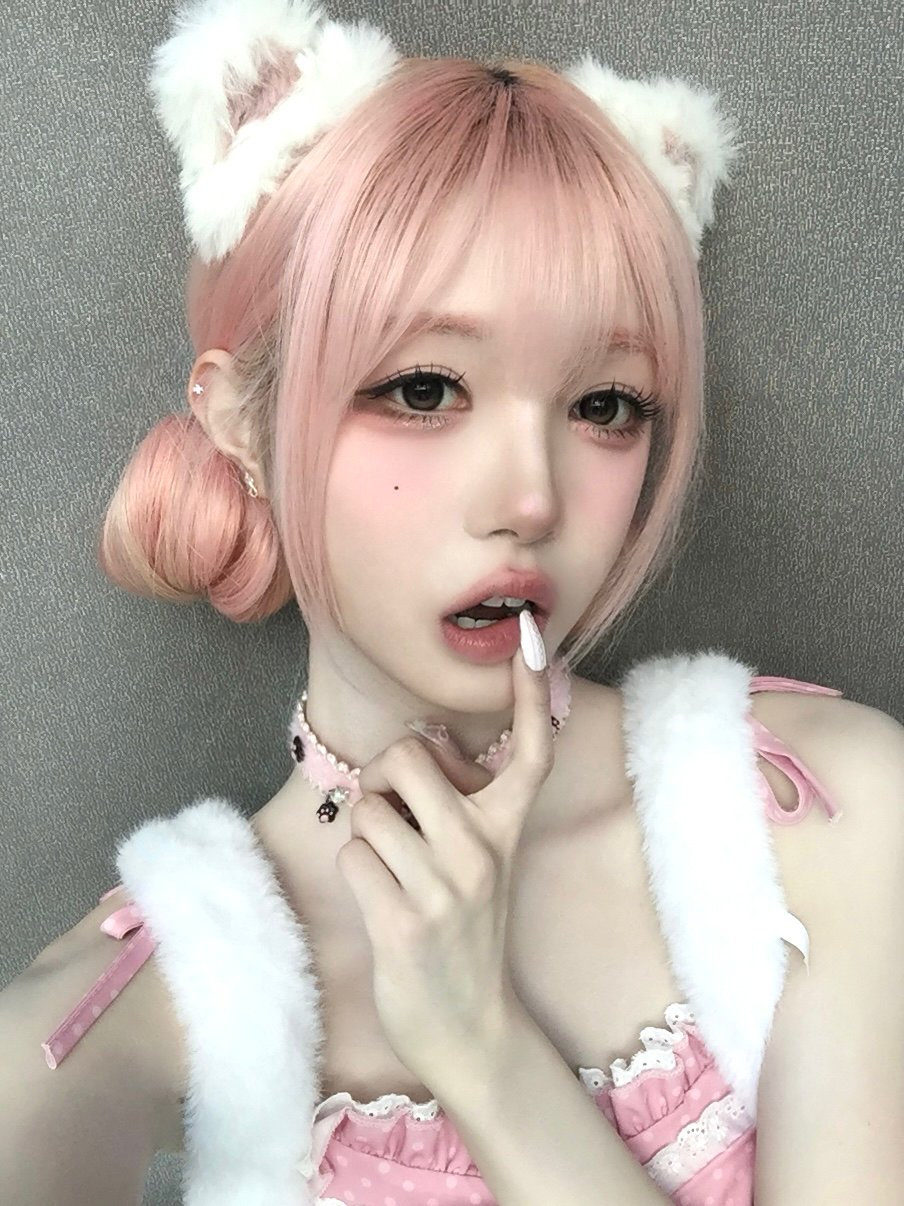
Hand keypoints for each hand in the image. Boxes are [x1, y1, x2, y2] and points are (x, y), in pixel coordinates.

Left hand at [335, 634, 554, 1091]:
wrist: (471, 1027)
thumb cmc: (464, 928)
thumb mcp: (481, 861)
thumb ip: (459, 806)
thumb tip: (418, 747)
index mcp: (506, 829)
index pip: (529, 751)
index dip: (530, 693)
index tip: (531, 639)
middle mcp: (483, 850)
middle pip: (407, 755)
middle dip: (382, 775)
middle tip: (393, 811)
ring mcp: (445, 889)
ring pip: (368, 807)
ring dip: (365, 832)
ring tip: (391, 869)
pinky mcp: (404, 925)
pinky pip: (352, 855)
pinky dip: (355, 871)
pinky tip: (380, 901)